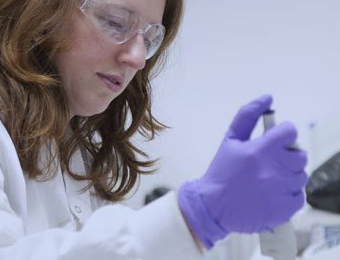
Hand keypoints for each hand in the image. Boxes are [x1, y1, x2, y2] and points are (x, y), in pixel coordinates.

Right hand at [178, 94, 307, 248]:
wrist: (213, 207)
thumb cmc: (221, 172)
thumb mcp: (230, 139)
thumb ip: (248, 115)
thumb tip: (268, 97)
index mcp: (260, 149)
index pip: (290, 132)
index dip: (282, 135)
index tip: (274, 142)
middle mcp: (273, 169)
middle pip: (299, 154)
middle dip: (286, 155)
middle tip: (268, 162)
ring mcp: (280, 190)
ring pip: (300, 175)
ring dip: (287, 175)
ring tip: (268, 179)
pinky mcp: (284, 209)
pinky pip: (299, 195)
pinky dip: (288, 194)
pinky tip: (272, 193)